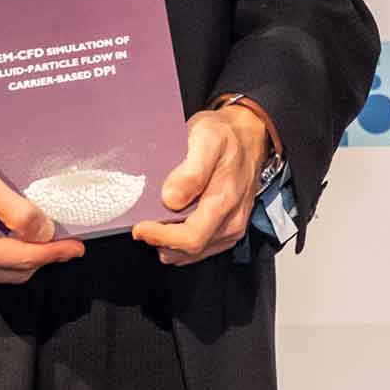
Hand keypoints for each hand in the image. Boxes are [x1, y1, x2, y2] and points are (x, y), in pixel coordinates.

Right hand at [0, 130, 85, 283]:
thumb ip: (16, 211)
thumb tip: (44, 233)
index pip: (22, 258)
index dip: (54, 252)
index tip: (77, 247)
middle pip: (13, 272)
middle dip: (42, 257)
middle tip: (65, 240)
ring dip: (25, 257)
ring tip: (44, 236)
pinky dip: (5, 254)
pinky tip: (16, 235)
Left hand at [131, 106, 271, 265]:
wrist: (249, 134)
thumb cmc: (226, 134)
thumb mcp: (207, 139)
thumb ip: (191, 171)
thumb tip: (170, 199)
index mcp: (225, 200)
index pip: (191, 238)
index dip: (161, 238)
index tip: (140, 227)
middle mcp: (232, 220)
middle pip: (190, 251)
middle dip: (161, 242)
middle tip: (143, 224)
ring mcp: (233, 228)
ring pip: (193, 254)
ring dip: (170, 244)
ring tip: (156, 223)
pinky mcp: (231, 230)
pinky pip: (202, 249)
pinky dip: (181, 243)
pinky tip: (172, 225)